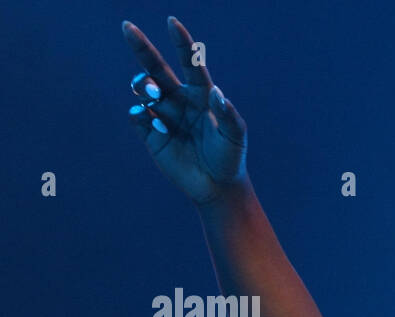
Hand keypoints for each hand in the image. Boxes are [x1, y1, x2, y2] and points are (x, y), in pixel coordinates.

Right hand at [122, 16, 247, 204]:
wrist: (217, 186)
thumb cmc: (230, 158)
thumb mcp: (235, 136)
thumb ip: (228, 113)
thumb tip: (216, 91)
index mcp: (201, 95)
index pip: (190, 63)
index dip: (181, 43)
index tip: (172, 22)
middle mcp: (179, 100)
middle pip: (156, 67)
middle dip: (141, 47)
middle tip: (128, 28)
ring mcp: (163, 115)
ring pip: (143, 88)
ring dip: (143, 84)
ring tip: (152, 93)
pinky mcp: (151, 134)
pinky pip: (137, 115)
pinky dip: (142, 115)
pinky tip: (159, 126)